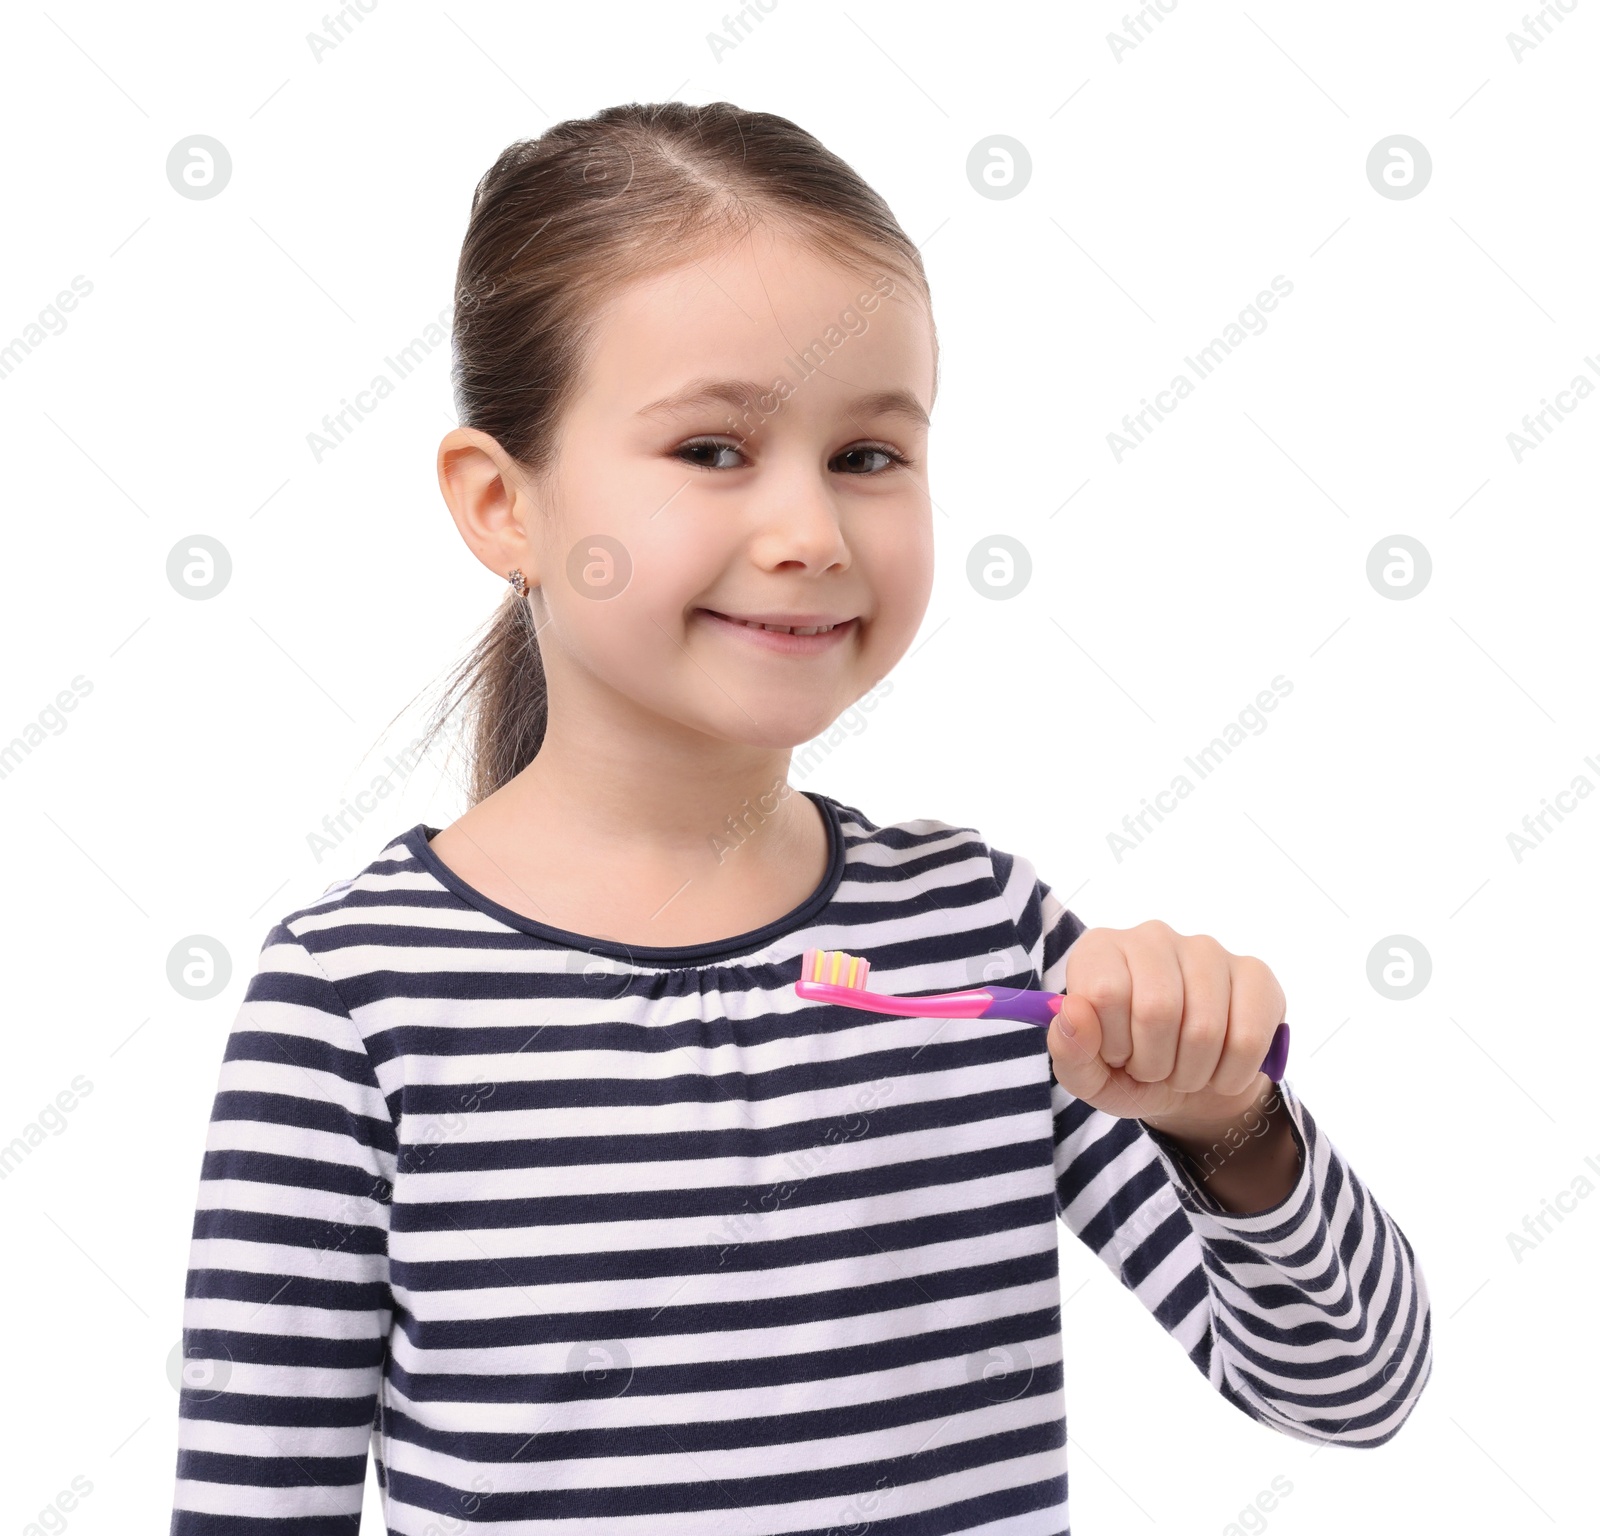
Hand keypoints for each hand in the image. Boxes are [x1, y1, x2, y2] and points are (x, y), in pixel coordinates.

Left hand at [1047, 920, 1286, 1131]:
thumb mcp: (1088, 1076)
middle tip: (1152, 1069)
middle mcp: (1152, 936)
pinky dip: (1230, 1074)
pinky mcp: (1255, 974)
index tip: (1116, 1053)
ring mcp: (1207, 949)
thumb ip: (1067, 1050)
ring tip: (1182, 1069)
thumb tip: (1074, 1012)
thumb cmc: (1128, 1070)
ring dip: (1191, 1073)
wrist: (1189, 1088)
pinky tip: (1219, 1069)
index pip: (1104, 993)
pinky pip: (1249, 1037)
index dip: (1112, 1043)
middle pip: (1157, 1010)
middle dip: (1154, 1063)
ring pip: (1205, 1028)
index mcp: (1100, 950)